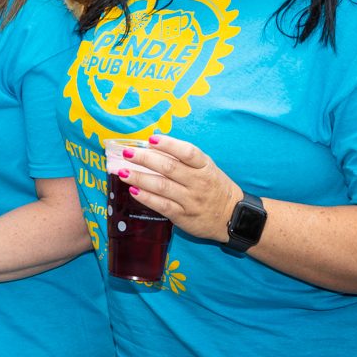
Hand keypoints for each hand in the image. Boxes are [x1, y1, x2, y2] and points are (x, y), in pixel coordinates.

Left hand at [117, 135, 242, 242]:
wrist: (234, 217)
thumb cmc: (214, 187)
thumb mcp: (206, 168)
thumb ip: (183, 158)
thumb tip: (153, 145)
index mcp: (205, 166)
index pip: (188, 152)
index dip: (169, 144)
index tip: (151, 139)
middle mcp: (198, 182)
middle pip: (169, 167)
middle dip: (145, 159)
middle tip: (126, 153)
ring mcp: (191, 200)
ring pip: (162, 186)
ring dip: (140, 178)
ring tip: (122, 171)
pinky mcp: (184, 216)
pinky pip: (162, 205)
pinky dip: (146, 197)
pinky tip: (133, 190)